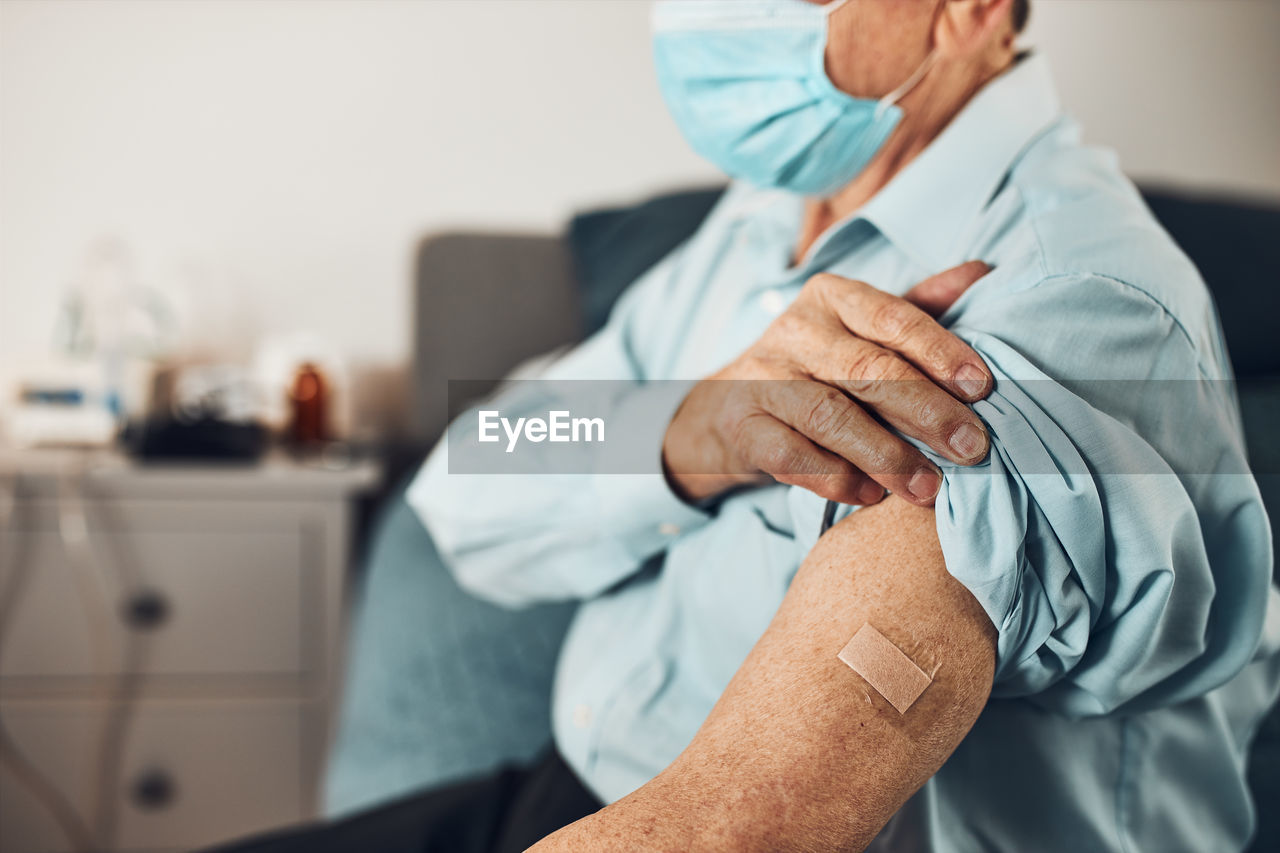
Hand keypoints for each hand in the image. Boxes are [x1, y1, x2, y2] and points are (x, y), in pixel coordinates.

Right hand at [662, 261, 993, 506]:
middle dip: (926, 411)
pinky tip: (872, 493)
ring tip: (927, 487)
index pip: (892, 317)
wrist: (729, 406)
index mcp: (832, 297)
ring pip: (830, 416)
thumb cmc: (817, 367)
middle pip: (867, 369)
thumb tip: (980, 272)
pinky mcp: (743, 426)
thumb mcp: (863, 330)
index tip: (982, 388)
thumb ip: (919, 308)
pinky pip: (792, 455)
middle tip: (970, 448)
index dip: (940, 351)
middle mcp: (794, 330)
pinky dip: (836, 477)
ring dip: (886, 455)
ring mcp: (762, 378)